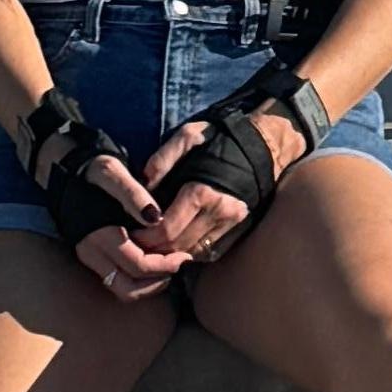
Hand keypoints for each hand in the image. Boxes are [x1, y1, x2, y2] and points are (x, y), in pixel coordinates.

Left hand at [105, 103, 306, 285]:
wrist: (262, 145)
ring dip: (169, 255)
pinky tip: (171, 247)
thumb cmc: (220, 139)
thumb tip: (143, 183)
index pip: (167, 229)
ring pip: (192, 252)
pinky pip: (206, 251)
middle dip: (153, 250)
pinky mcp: (235, 229)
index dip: (145, 237)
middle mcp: (219, 212)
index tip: (129, 235)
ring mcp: (230, 224)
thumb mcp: (188, 136)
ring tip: (149, 248)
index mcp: (202, 192)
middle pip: (178, 245)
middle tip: (134, 245)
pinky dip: (186, 252)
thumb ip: (162, 159)